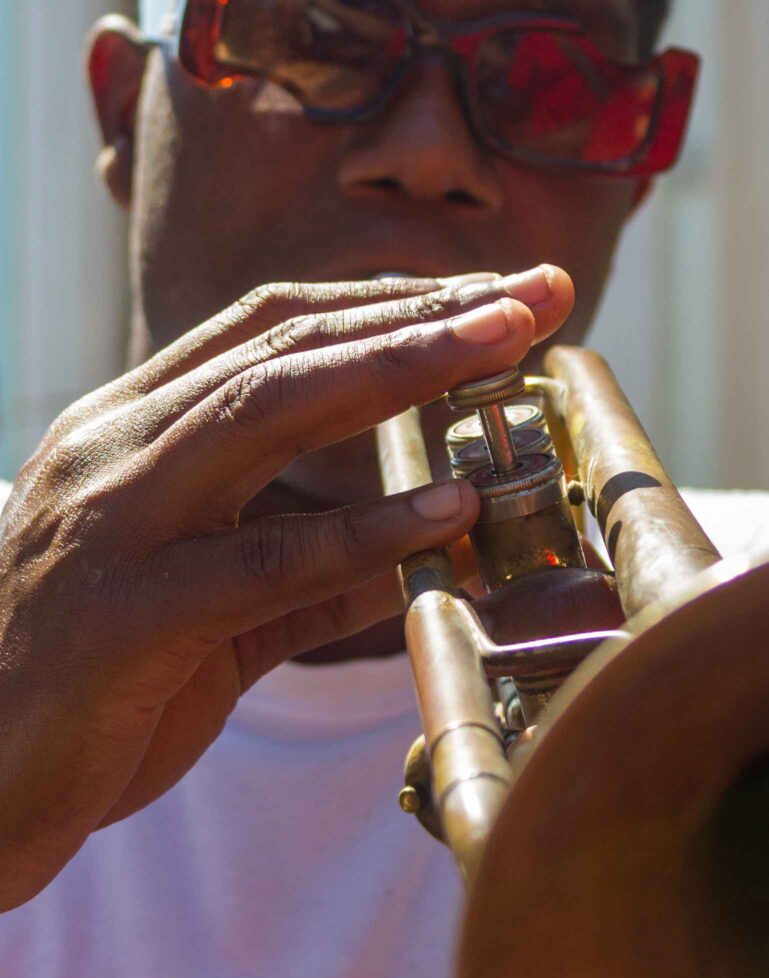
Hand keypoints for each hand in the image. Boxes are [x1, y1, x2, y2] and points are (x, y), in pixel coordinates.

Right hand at [0, 268, 573, 908]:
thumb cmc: (96, 678)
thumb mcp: (214, 602)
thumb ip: (317, 569)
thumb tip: (432, 542)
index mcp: (134, 430)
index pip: (272, 330)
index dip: (387, 304)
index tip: (488, 298)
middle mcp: (118, 448)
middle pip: (284, 344)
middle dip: (416, 312)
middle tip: (530, 292)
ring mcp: (114, 521)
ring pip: (265, 409)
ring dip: (398, 369)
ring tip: (505, 346)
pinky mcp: (126, 614)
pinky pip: (263, 562)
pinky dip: (365, 532)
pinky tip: (451, 508)